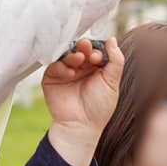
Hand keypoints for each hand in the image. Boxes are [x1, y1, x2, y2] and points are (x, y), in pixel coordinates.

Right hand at [42, 38, 123, 165]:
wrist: (81, 126)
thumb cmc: (99, 107)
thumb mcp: (112, 82)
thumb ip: (115, 60)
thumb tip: (113, 39)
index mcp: (95, 68)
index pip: (94, 50)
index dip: (96, 50)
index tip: (98, 58)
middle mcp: (80, 68)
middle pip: (79, 49)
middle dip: (84, 47)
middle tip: (86, 50)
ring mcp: (65, 72)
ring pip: (66, 55)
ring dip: (72, 54)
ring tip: (79, 59)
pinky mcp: (51, 78)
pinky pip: (54, 65)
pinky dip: (61, 65)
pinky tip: (70, 72)